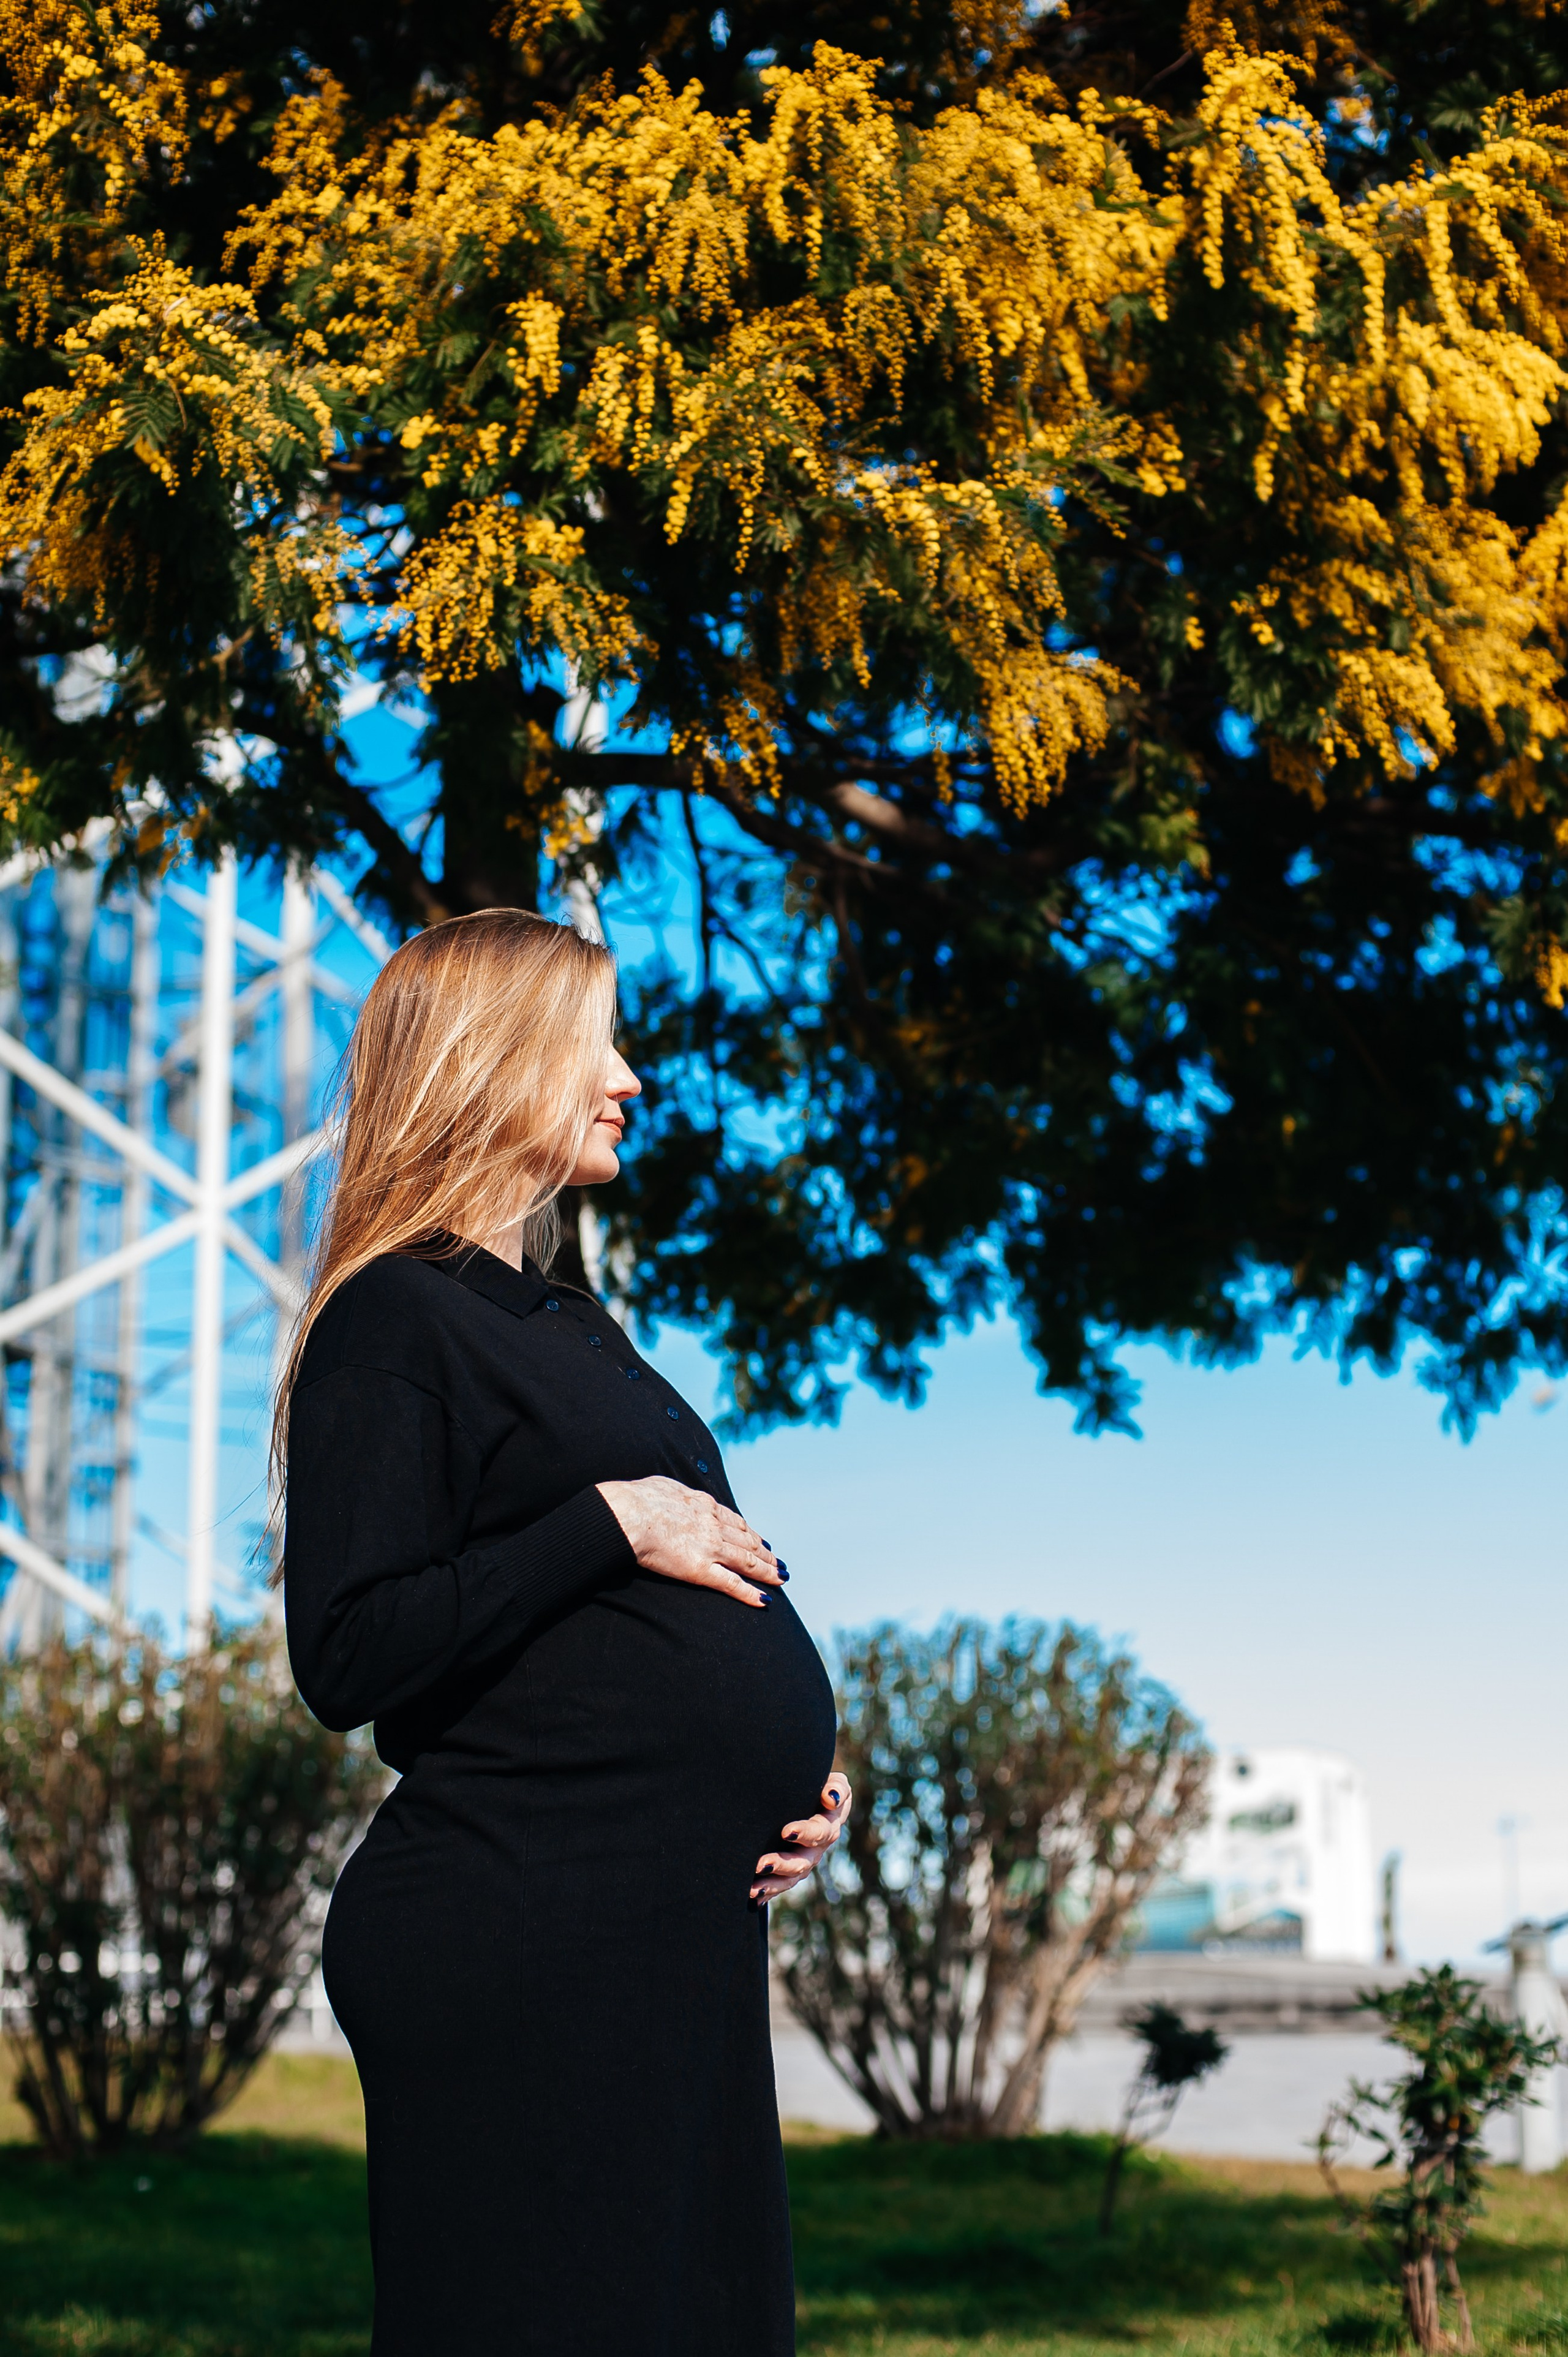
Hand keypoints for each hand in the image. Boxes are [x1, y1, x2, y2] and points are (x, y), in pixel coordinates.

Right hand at [596, 1476, 782, 1608]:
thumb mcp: (664, 1485)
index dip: (751, 1533)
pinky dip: (750, 1592)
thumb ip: (675, 1491)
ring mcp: (710, 1548)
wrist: (629, 1513)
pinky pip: (731, 1583)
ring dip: (767, 1571)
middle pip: (748, 1542)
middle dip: (765, 1554)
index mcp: (704, 1505)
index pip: (735, 1522)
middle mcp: (713, 1526)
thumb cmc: (638, 1498)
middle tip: (778, 1563)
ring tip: (780, 1578)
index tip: (761, 1541)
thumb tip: (670, 1491)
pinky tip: (765, 1599)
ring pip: (747, 1561)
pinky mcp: (701, 1569)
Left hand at [751, 1774, 851, 1902]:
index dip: (805, 1833)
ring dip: (771, 1884)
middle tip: (761, 1863)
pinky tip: (752, 1896)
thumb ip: (836, 1787)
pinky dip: (766, 1893)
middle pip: (802, 1862)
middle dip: (781, 1864)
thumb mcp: (834, 1783)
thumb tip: (831, 1798)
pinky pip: (779, 1887)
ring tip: (753, 1889)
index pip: (819, 1831)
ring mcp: (802, 1864)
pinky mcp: (789, 1873)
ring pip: (789, 1879)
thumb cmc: (819, 1788)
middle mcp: (816, 1850)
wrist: (808, 1801)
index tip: (786, 1831)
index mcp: (828, 1826)